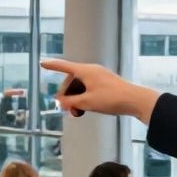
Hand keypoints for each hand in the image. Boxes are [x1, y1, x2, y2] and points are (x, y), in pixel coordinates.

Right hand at [40, 59, 160, 121]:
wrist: (135, 100)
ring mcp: (99, 76)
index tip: (42, 63)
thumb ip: (70, 102)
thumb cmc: (110, 99)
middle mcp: (91, 70)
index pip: (64, 66)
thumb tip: (60, 102)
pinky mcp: (105, 83)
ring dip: (75, 99)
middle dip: (67, 95)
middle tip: (68, 110)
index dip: (52, 66)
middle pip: (71, 80)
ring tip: (78, 112)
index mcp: (85, 71)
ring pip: (80, 86)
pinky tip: (85, 109)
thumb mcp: (86, 102)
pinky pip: (88, 88)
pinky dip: (84, 97)